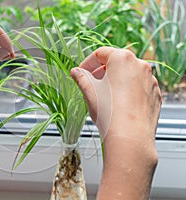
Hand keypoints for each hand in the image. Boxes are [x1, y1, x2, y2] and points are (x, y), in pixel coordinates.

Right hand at [71, 47, 160, 198]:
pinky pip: (138, 86)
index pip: (101, 53)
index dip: (88, 63)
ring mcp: (150, 79)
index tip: (81, 72)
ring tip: (105, 95)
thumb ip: (81, 77)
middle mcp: (140, 65)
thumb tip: (75, 72)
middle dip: (101, 71)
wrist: (130, 137)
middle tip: (91, 83)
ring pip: (128, 74)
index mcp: (122, 59)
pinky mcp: (155, 93)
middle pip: (116, 62)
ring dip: (115, 80)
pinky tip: (119, 103)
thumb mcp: (89, 91)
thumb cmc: (109, 112)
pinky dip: (128, 90)